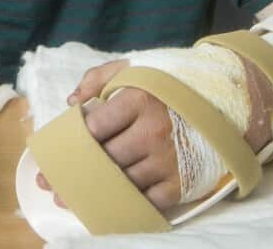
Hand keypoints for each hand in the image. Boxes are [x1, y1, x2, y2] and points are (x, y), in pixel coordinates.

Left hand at [35, 59, 180, 211]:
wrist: (222, 101)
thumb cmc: (170, 84)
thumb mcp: (135, 67)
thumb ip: (97, 78)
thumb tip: (72, 103)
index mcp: (139, 100)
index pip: (95, 126)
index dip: (73, 139)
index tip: (58, 149)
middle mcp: (153, 131)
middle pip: (105, 159)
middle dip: (74, 172)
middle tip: (50, 182)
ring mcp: (168, 160)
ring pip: (122, 183)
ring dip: (94, 193)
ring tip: (69, 197)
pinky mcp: (181, 182)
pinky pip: (147, 202)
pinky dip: (126, 205)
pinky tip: (107, 205)